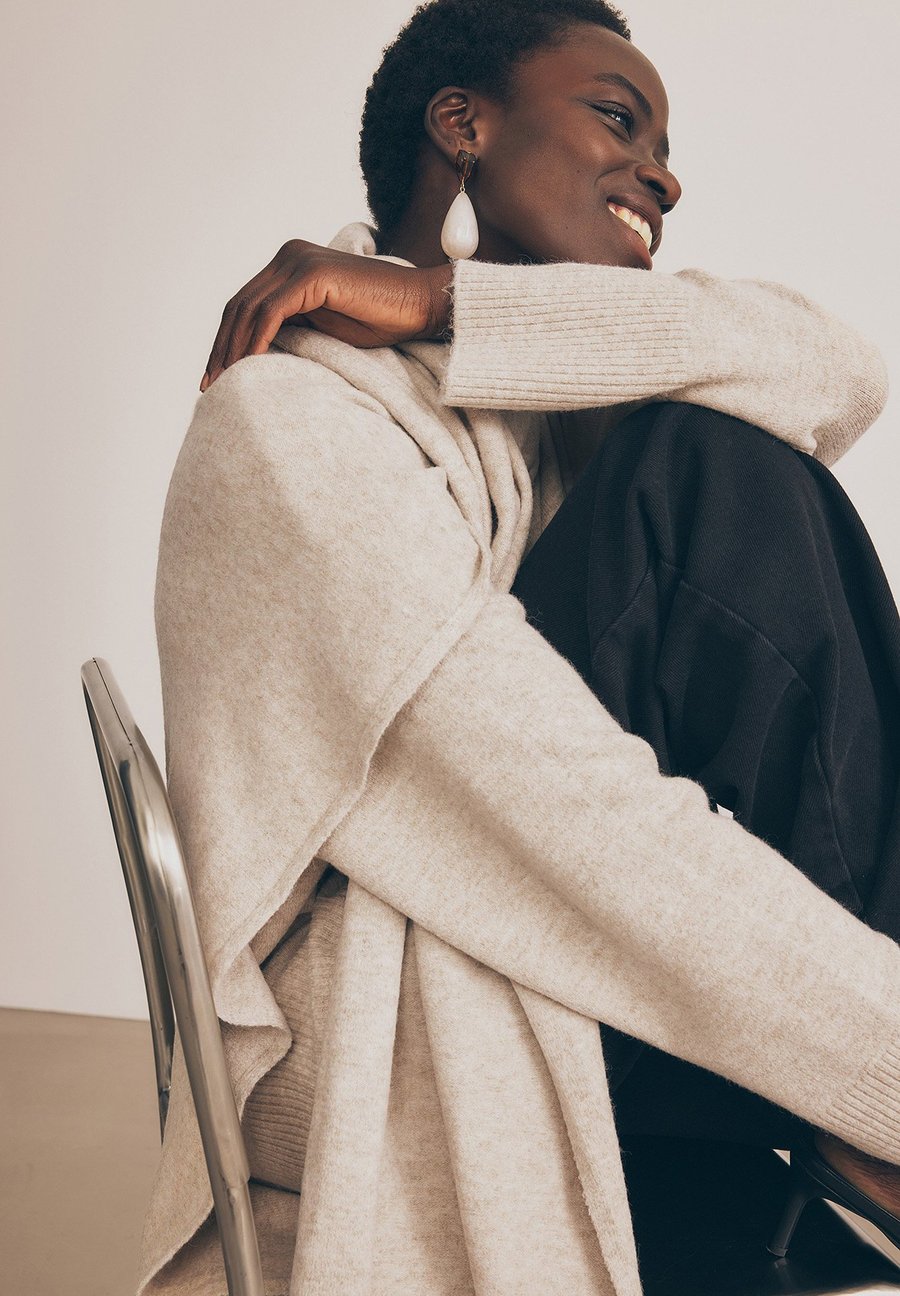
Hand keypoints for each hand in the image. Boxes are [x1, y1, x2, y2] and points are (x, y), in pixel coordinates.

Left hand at [200, 239, 453, 390]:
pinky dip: (257, 341)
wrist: (420, 306)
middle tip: (209, 386)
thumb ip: (290, 328)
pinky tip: (249, 366)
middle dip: (221, 347)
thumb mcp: (322, 327)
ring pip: (250, 309)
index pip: (245, 304)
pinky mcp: (312, 274)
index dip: (226, 340)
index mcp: (289, 264)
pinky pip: (272, 312)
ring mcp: (299, 261)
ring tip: (225, 383)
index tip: (215, 376)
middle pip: (240, 305)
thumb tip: (254, 352)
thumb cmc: (380, 321)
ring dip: (233, 349)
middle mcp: (289, 256)